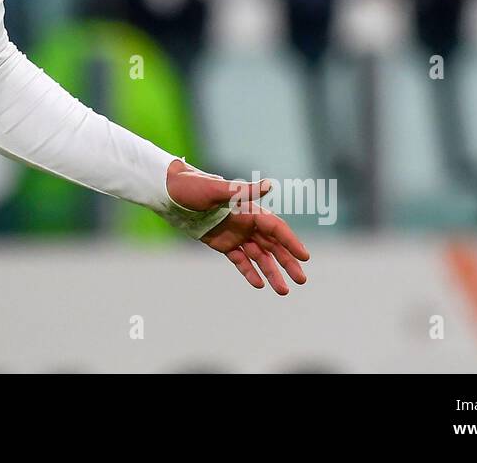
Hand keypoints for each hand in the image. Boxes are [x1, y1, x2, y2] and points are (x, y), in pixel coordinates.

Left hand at [166, 160, 310, 294]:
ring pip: (259, 257)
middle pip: (273, 246)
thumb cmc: (194, 187)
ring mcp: (236, 235)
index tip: (304, 257)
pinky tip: (260, 285)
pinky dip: (250, 272)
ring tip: (283, 291)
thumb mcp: (218, 189)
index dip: (291, 242)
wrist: (171, 193)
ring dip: (272, 273)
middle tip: (302, 280)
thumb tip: (270, 184)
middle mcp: (247, 223)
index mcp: (249, 210)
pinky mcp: (223, 244)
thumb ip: (244, 191)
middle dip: (288, 263)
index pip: (276, 228)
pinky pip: (240, 261)